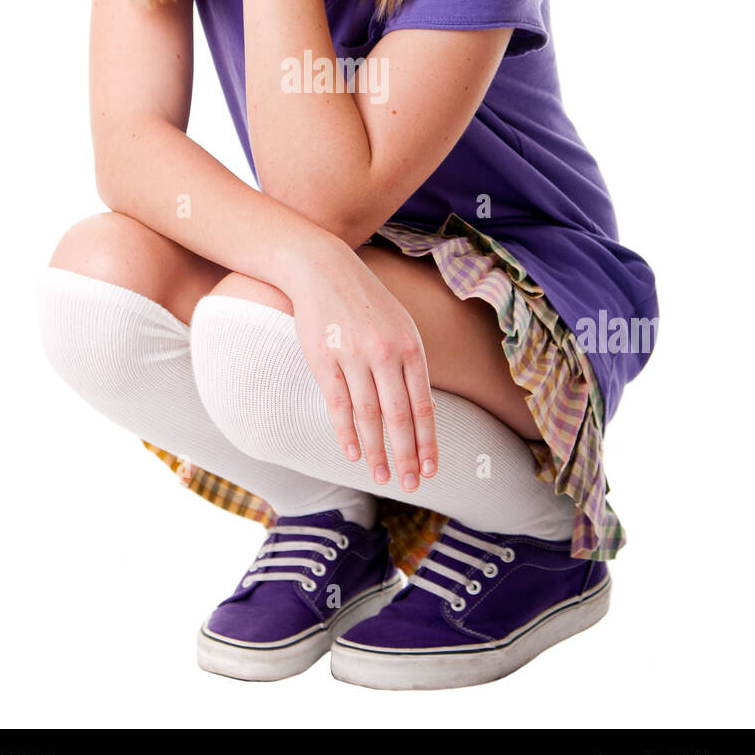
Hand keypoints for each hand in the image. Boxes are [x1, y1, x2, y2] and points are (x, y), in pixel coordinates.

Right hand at [287, 244, 438, 493]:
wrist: (323, 269)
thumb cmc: (366, 301)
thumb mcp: (401, 325)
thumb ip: (412, 365)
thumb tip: (426, 408)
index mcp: (410, 346)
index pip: (423, 405)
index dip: (428, 441)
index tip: (431, 469)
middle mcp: (385, 353)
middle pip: (399, 416)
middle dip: (406, 455)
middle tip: (410, 485)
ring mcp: (353, 356)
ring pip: (368, 416)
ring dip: (376, 452)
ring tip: (382, 477)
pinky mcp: (323, 359)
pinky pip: (338, 404)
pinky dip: (346, 432)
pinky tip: (352, 453)